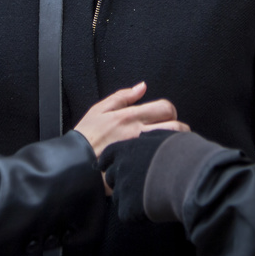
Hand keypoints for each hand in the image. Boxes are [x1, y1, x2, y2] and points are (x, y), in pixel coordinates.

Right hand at [72, 82, 187, 172]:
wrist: (76, 165)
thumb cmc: (86, 137)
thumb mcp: (99, 109)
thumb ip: (123, 96)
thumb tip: (142, 86)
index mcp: (130, 117)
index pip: (165, 108)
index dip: (169, 111)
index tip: (164, 117)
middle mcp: (139, 134)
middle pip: (176, 127)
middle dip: (178, 128)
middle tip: (170, 132)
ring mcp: (142, 152)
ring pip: (173, 145)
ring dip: (176, 144)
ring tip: (170, 147)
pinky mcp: (141, 168)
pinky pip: (164, 163)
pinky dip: (167, 160)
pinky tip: (162, 161)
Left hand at [98, 130, 174, 221]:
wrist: (190, 176)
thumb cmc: (183, 154)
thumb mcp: (165, 136)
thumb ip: (150, 137)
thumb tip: (143, 137)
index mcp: (128, 148)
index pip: (108, 154)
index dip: (108, 161)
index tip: (106, 165)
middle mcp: (121, 167)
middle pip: (111, 176)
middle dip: (119, 180)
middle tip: (136, 184)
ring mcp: (123, 188)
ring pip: (118, 196)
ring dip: (129, 197)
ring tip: (146, 198)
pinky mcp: (127, 208)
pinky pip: (127, 213)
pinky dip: (136, 214)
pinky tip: (151, 209)